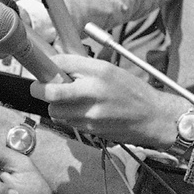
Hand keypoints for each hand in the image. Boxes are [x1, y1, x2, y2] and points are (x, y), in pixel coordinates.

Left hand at [30, 54, 180, 147]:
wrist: (153, 117)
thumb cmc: (131, 91)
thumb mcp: (109, 69)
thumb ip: (81, 67)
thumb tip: (54, 63)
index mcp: (99, 71)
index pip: (60, 63)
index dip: (46, 66)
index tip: (42, 69)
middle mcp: (93, 91)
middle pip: (50, 92)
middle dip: (40, 89)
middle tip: (40, 87)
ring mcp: (91, 113)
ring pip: (54, 110)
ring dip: (55, 106)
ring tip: (67, 100)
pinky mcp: (91, 130)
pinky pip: (67, 122)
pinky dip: (67, 117)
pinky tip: (81, 112)